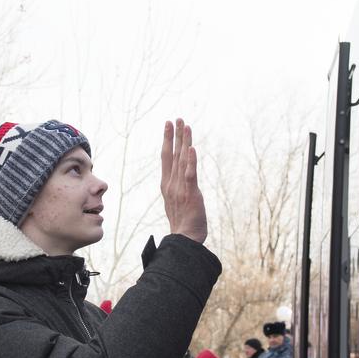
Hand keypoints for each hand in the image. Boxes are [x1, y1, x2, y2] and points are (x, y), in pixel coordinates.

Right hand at [160, 119, 206, 244]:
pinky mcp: (191, 194)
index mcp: (167, 185)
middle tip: (176, 118)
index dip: (167, 140)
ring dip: (184, 142)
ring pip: (182, 160)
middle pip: (172, 154)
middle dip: (174, 135)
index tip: (168, 126)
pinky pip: (190, 175)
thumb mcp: (176, 203)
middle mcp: (171, 184)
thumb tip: (180, 181)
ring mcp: (180, 188)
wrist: (184, 239)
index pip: (166, 158)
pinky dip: (191, 161)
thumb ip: (178, 189)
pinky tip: (192, 149)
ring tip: (185, 125)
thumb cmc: (183, 224)